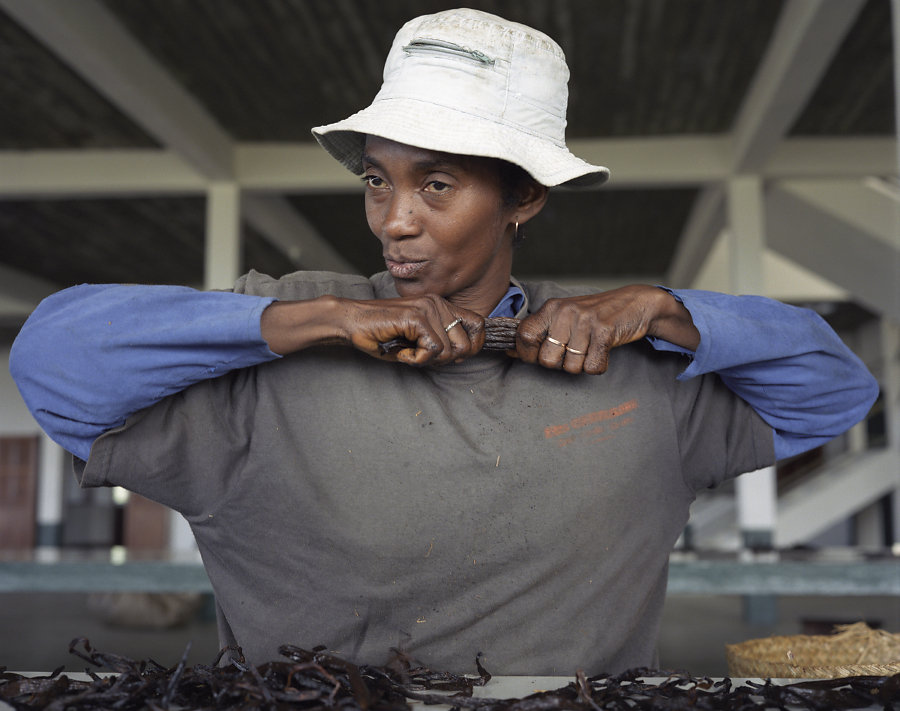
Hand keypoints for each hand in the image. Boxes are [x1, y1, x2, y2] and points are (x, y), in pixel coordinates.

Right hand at [261, 294, 484, 365]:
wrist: (352, 323)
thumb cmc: (383, 335)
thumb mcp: (419, 339)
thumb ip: (442, 344)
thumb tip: (462, 356)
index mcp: (442, 305)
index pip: (479, 325)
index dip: (473, 346)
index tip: (453, 358)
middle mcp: (438, 303)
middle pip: (466, 344)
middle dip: (446, 360)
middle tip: (421, 356)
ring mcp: (428, 308)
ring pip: (449, 351)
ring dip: (427, 360)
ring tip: (407, 351)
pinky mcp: (416, 317)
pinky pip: (432, 351)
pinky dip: (416, 359)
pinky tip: (401, 351)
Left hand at [512, 285, 699, 373]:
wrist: (634, 303)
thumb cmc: (594, 315)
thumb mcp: (563, 317)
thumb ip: (538, 332)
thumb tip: (509, 350)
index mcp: (551, 308)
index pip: (523, 336)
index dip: (526, 354)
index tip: (538, 356)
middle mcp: (565, 312)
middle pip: (546, 360)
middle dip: (558, 364)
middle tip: (572, 353)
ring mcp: (585, 321)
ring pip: (570, 367)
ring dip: (581, 365)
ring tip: (589, 349)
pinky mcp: (605, 332)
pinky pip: (592, 367)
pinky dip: (598, 366)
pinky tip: (602, 352)